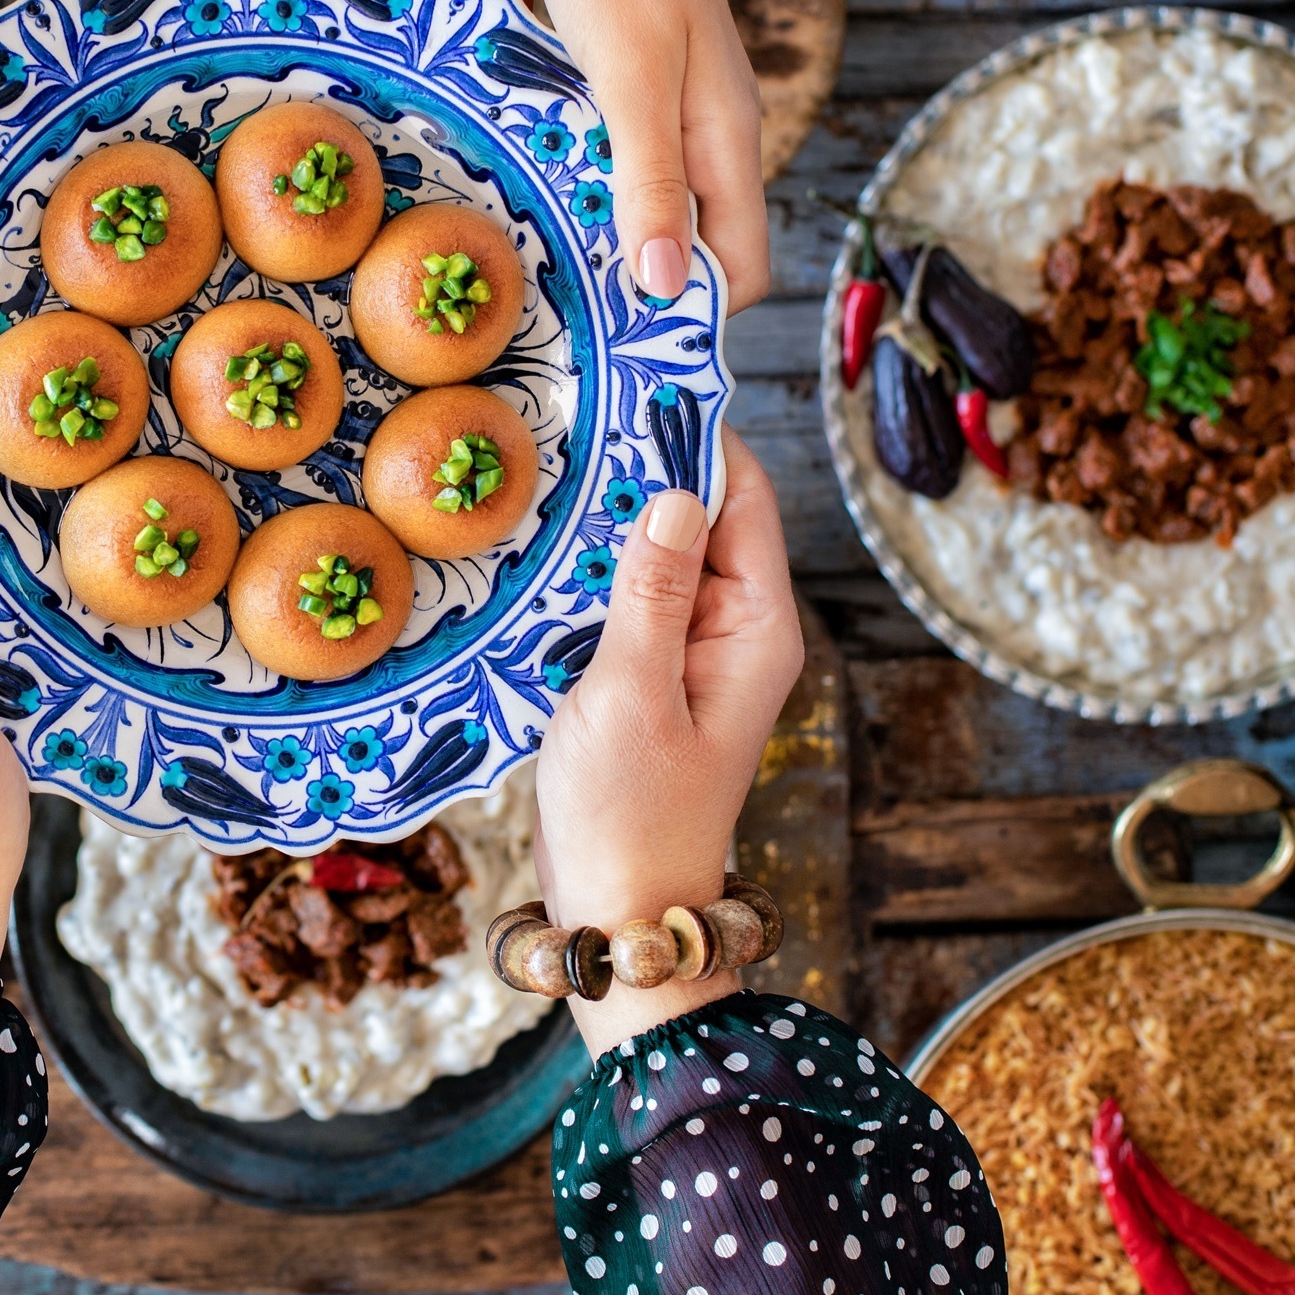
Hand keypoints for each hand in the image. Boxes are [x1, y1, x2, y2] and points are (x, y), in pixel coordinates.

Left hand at [531, 0, 767, 314]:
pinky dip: (577, 174)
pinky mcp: (628, 82)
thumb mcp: (630, 80)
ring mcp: (670, 107)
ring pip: (647, 202)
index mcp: (725, 143)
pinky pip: (611, 156)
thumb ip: (651, 184)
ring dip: (597, 227)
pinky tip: (524, 174)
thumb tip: (670, 287)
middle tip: (554, 306)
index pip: (739, 269)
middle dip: (635, 280)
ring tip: (531, 250)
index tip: (617, 338)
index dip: (689, 311)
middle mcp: (709, 134)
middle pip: (692, 244)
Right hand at [533, 431, 803, 1050]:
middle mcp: (738, 631)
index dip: (695, 435)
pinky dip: (590, 569)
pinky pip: (629, 597)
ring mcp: (694, 654)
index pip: (742, 496)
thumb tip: (676, 490)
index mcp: (755, 628)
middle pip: (701, 515)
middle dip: (642, 468)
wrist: (620, 914)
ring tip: (544, 464)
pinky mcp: (650, 675)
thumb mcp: (631, 694)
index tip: (633, 380)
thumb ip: (653, 591)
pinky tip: (538, 548)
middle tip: (569, 412)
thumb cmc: (630, 816)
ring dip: (608, 519)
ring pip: (659, 553)